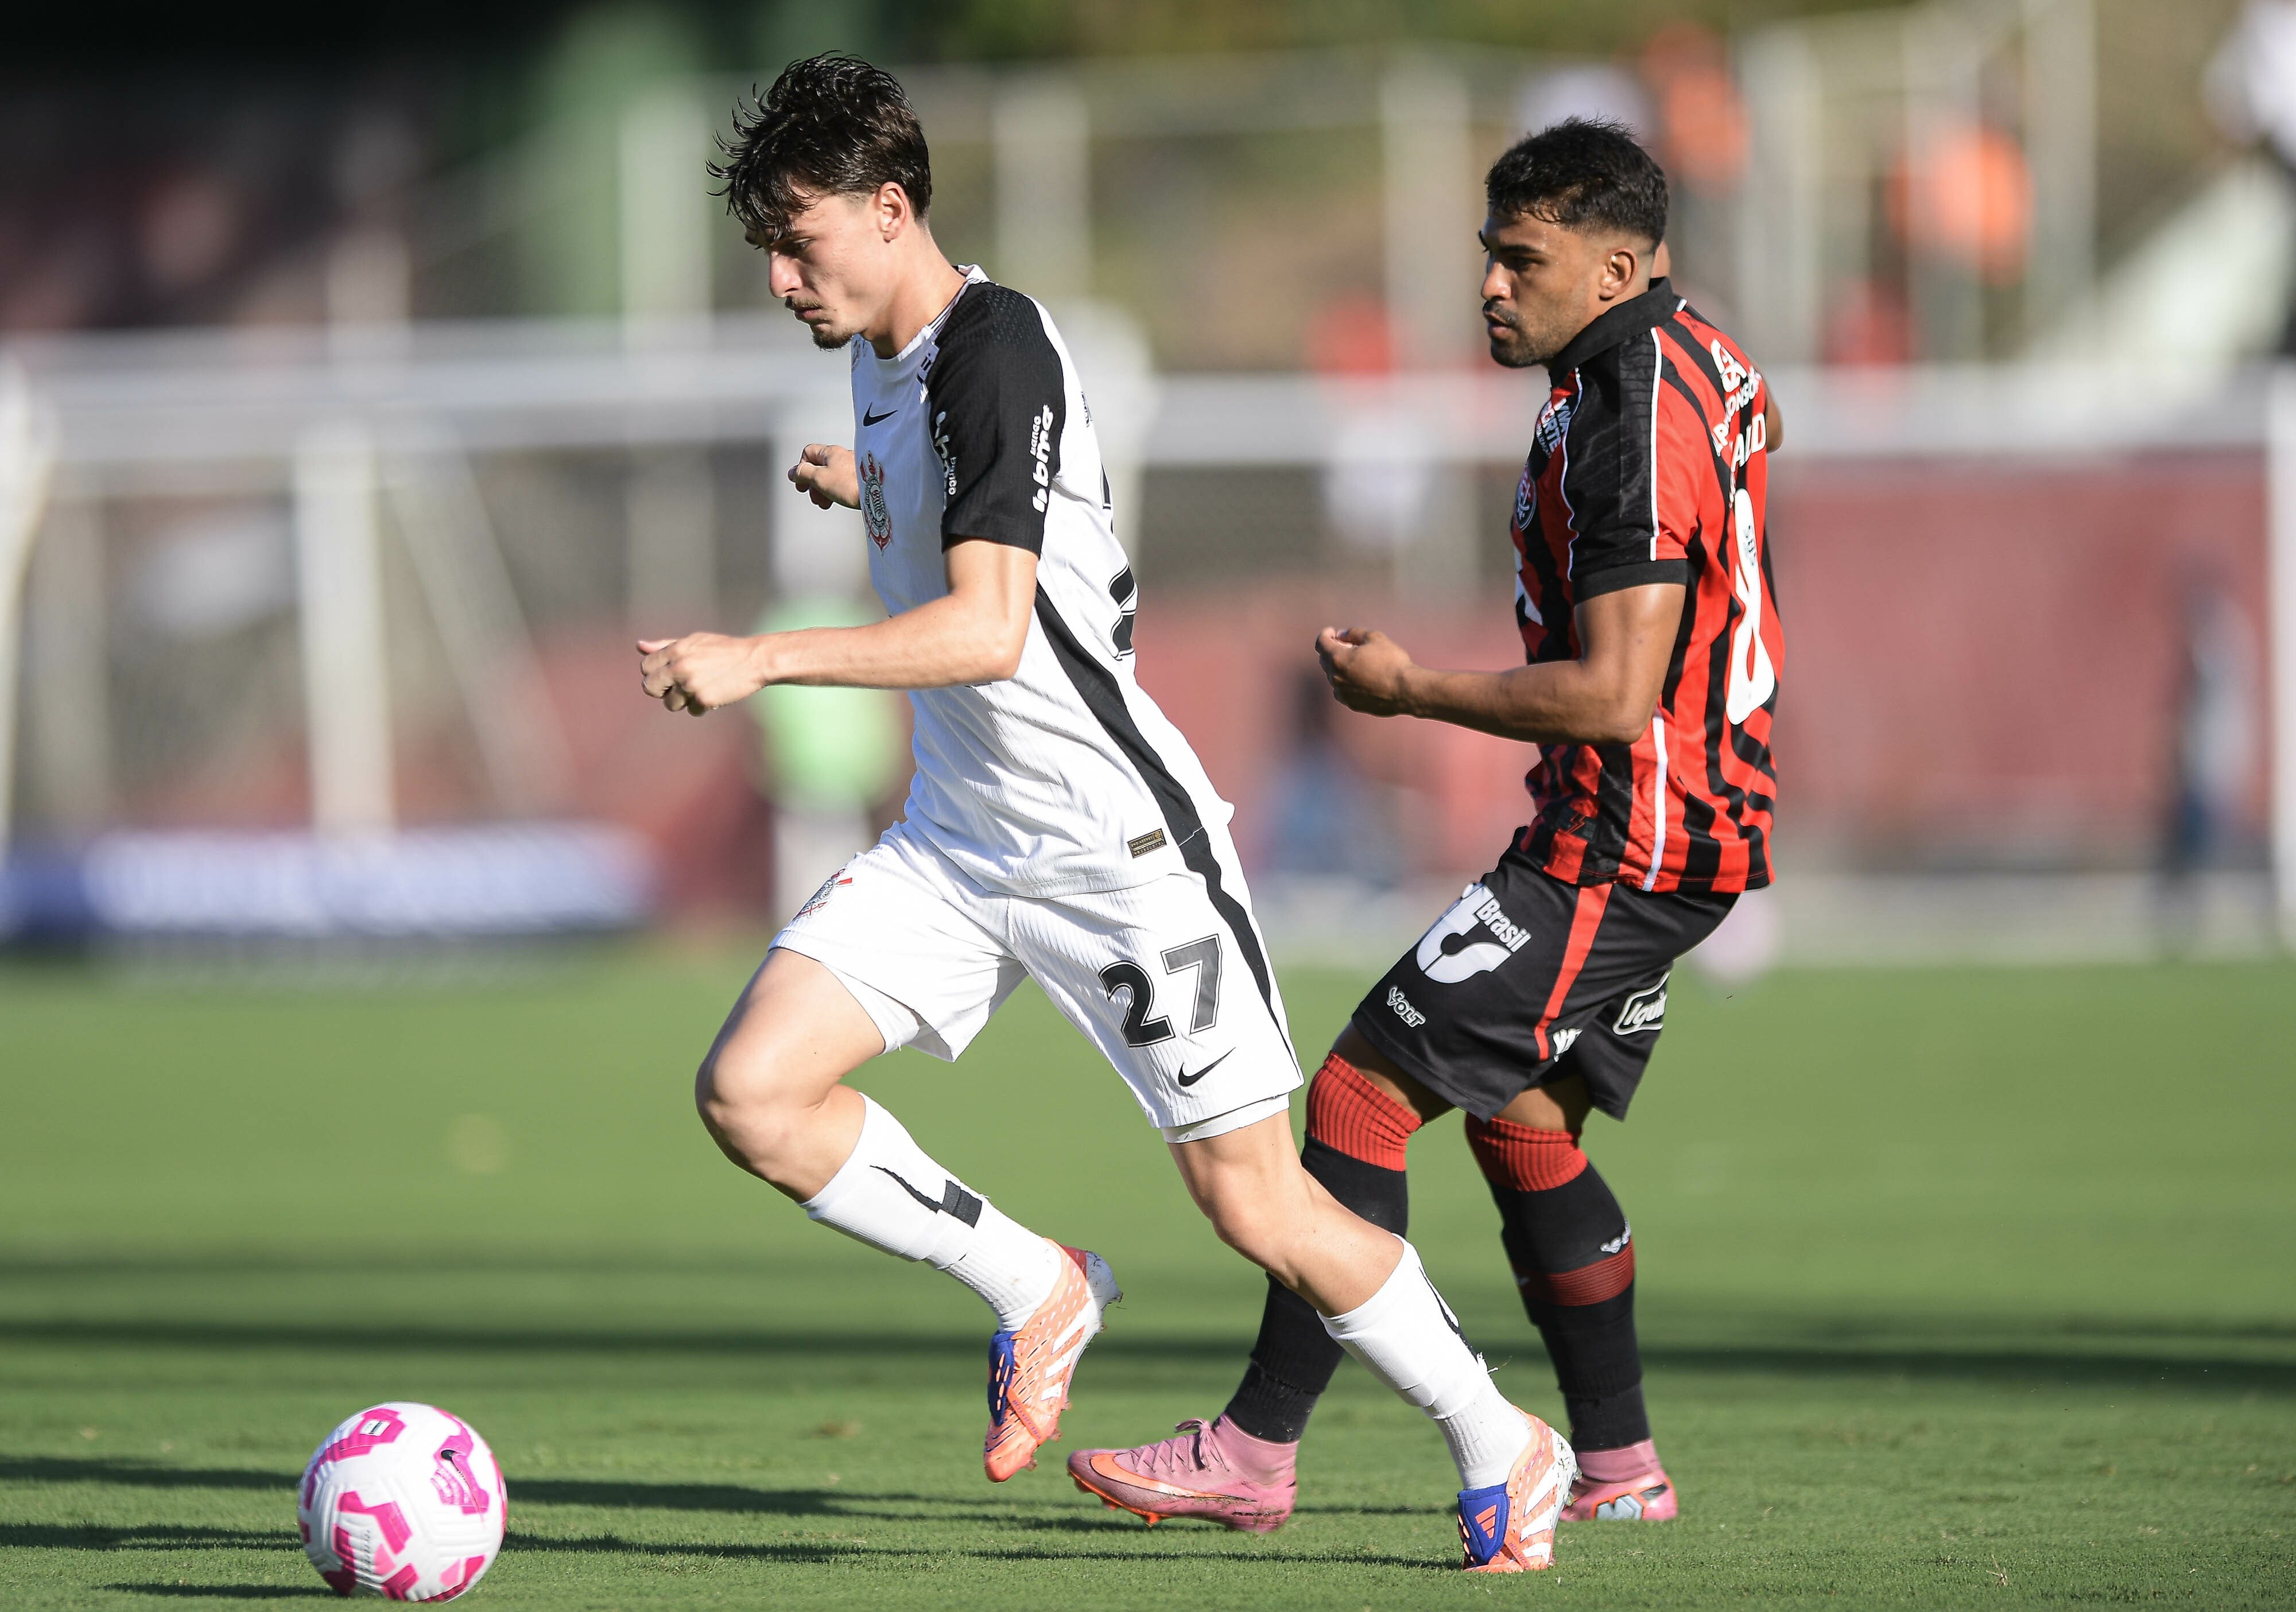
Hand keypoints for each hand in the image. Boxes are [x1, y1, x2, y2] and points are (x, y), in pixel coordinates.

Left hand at [637, 633, 770, 716]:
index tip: (668, 675)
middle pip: (649, 687)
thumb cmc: (724, 649)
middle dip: (661, 690)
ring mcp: (692, 684)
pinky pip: (692, 711)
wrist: (755, 660)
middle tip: (677, 688)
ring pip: (670, 704)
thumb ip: (666, 646)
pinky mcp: (705, 699)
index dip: (655, 673)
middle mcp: (680, 666)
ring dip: (683, 701)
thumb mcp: (694, 642)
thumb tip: (639, 645)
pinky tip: (714, 695)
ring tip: (700, 691)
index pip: (646, 667)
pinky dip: (702, 707)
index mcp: (676, 650)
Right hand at [788, 443, 858, 508]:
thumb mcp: (820, 478)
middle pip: (819, 466)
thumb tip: (793, 472)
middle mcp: (842, 456)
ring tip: (825, 502)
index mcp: (830, 452)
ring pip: (831, 476)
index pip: (808, 452)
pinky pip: (843, 483)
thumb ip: (804, 474)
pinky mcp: (861, 478)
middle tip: (813, 496)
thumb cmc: (852, 484)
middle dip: (812, 483)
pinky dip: (836, 492)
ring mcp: (853, 466)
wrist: (880, 493)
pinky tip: (838, 500)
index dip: (801, 467)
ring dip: (823, 490)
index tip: (801, 482)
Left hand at [1316, 626, 1415, 716]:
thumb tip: (1342, 635)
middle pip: (1325, 660)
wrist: (1406, 690)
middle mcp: (1335, 677)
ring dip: (1339, 667)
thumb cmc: (1391, 661)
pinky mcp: (1351, 704)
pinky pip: (1341, 691)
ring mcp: (1342, 693)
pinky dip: (1345, 682)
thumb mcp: (1375, 637)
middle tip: (1346, 645)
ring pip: (1333, 676)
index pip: (1321, 643)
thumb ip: (1354, 633)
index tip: (1332, 632)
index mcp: (1338, 659)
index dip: (1326, 634)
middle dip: (1332, 649)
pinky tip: (1358, 678)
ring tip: (1355, 662)